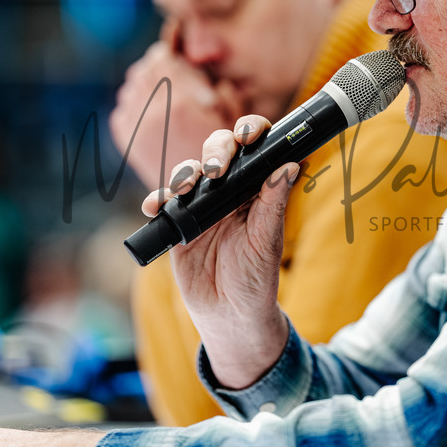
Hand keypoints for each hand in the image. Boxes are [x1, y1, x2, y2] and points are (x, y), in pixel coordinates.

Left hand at [110, 21, 243, 189]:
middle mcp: (155, 113)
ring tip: (161, 94)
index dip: (169, 54)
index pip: (161, 57)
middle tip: (169, 73)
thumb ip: (215, 83)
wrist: (201, 194)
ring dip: (144, 87)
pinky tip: (151, 114)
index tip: (175, 57)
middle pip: (143, 70)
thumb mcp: (228, 113)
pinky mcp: (127, 140)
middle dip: (157, 69)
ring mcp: (137, 128)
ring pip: (130, 88)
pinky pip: (122, 110)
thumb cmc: (224, 154)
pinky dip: (134, 107)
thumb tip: (195, 57)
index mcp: (181, 101)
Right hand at [143, 115, 296, 388]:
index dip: (251, 132)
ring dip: (184, 172)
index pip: (254, 149)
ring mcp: (201, 204)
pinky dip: (156, 200)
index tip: (250, 136)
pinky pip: (163, 203)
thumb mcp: (267, 241)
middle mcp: (228, 190)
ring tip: (185, 188)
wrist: (229, 315)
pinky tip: (155, 206)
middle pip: (218, 150)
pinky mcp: (177, 223)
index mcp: (256, 189)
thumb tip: (291, 164)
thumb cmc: (256, 278)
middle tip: (217, 170)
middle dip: (216, 149)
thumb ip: (274, 203)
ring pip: (189, 172)